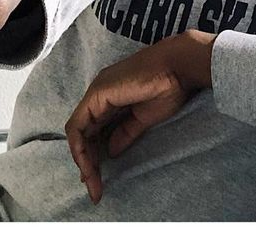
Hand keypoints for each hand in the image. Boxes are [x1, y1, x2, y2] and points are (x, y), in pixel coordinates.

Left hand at [64, 30, 215, 203]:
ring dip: (83, 160)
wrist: (177, 67)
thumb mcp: (143, 118)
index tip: (99, 179)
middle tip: (96, 188)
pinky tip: (89, 167)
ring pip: (78, 131)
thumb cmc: (167, 88)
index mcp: (110, 97)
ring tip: (93, 183)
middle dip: (87, 163)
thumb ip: (125, 133)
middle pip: (83, 133)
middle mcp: (99, 95)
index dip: (93, 154)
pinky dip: (80, 149)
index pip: (93, 129)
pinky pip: (78, 126)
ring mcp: (96, 94)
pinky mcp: (96, 96)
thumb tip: (111, 151)